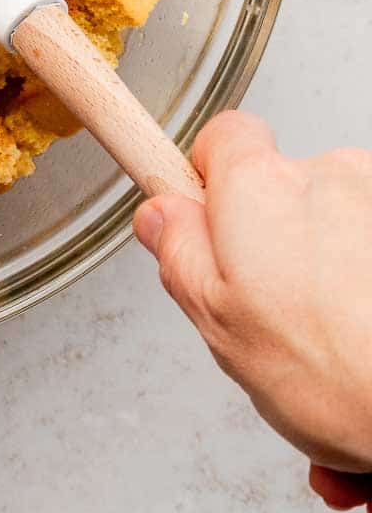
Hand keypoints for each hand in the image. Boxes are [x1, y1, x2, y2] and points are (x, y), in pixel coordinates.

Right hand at [134, 111, 371, 512]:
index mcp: (261, 188)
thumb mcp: (219, 322)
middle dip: (275, 238)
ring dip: (329, 263)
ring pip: (336, 219)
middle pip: (284, 186)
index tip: (206, 216)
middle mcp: (328, 174)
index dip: (210, 177)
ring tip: (332, 332)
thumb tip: (162, 216)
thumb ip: (180, 253)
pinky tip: (364, 328)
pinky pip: (370, 240)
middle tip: (275, 307)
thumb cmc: (341, 377)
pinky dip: (365, 277)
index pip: (224, 135)